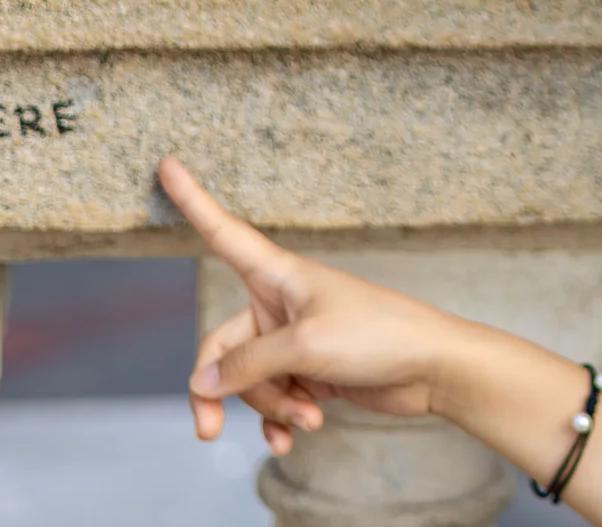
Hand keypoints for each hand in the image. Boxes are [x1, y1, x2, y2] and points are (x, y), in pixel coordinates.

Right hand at [160, 156, 456, 454]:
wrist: (433, 369)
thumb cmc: (378, 336)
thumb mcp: (305, 347)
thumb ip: (247, 365)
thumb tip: (201, 382)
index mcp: (280, 275)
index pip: (224, 232)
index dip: (194, 200)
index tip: (168, 162)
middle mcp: (281, 303)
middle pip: (223, 346)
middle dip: (219, 390)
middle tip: (208, 431)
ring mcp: (295, 339)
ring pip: (250, 380)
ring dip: (271, 407)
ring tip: (307, 419)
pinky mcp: (312, 371)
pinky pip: (276, 398)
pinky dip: (281, 419)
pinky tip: (294, 437)